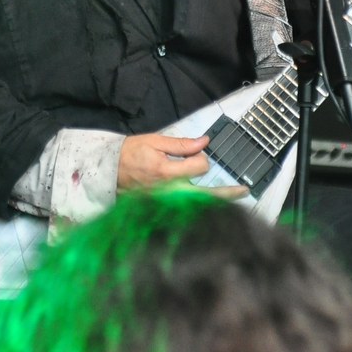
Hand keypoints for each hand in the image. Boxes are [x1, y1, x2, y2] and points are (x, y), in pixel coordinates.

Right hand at [117, 133, 246, 198]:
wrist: (107, 173)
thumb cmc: (129, 153)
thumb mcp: (153, 141)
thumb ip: (179, 144)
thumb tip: (204, 143)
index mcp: (166, 172)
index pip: (199, 167)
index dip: (202, 158)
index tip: (198, 153)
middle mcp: (169, 191)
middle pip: (204, 196)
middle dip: (227, 193)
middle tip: (244, 190)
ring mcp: (165, 203)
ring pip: (197, 205)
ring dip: (216, 201)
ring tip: (234, 195)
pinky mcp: (162, 209)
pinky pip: (185, 210)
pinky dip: (199, 207)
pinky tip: (210, 204)